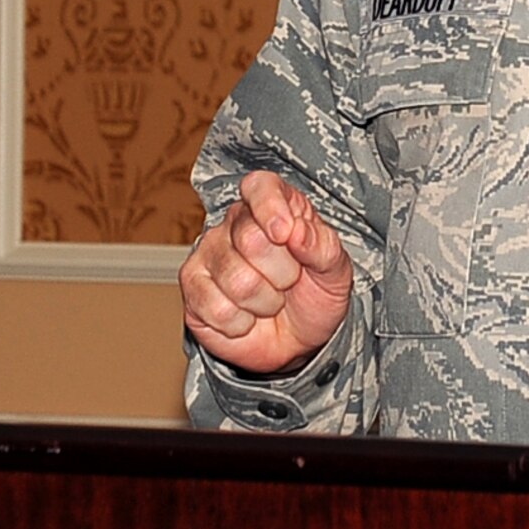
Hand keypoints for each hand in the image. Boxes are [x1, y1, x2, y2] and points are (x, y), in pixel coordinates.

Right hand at [179, 171, 353, 375]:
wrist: (297, 342)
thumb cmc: (313, 295)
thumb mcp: (335, 271)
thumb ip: (322, 246)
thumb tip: (298, 230)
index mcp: (274, 205)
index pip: (260, 187)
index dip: (270, 207)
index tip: (284, 233)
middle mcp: (235, 223)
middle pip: (250, 239)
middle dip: (283, 273)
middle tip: (289, 282)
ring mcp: (209, 254)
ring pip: (236, 280)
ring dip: (264, 302)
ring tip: (270, 301)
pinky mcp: (193, 287)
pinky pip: (216, 308)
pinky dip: (240, 323)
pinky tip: (247, 317)